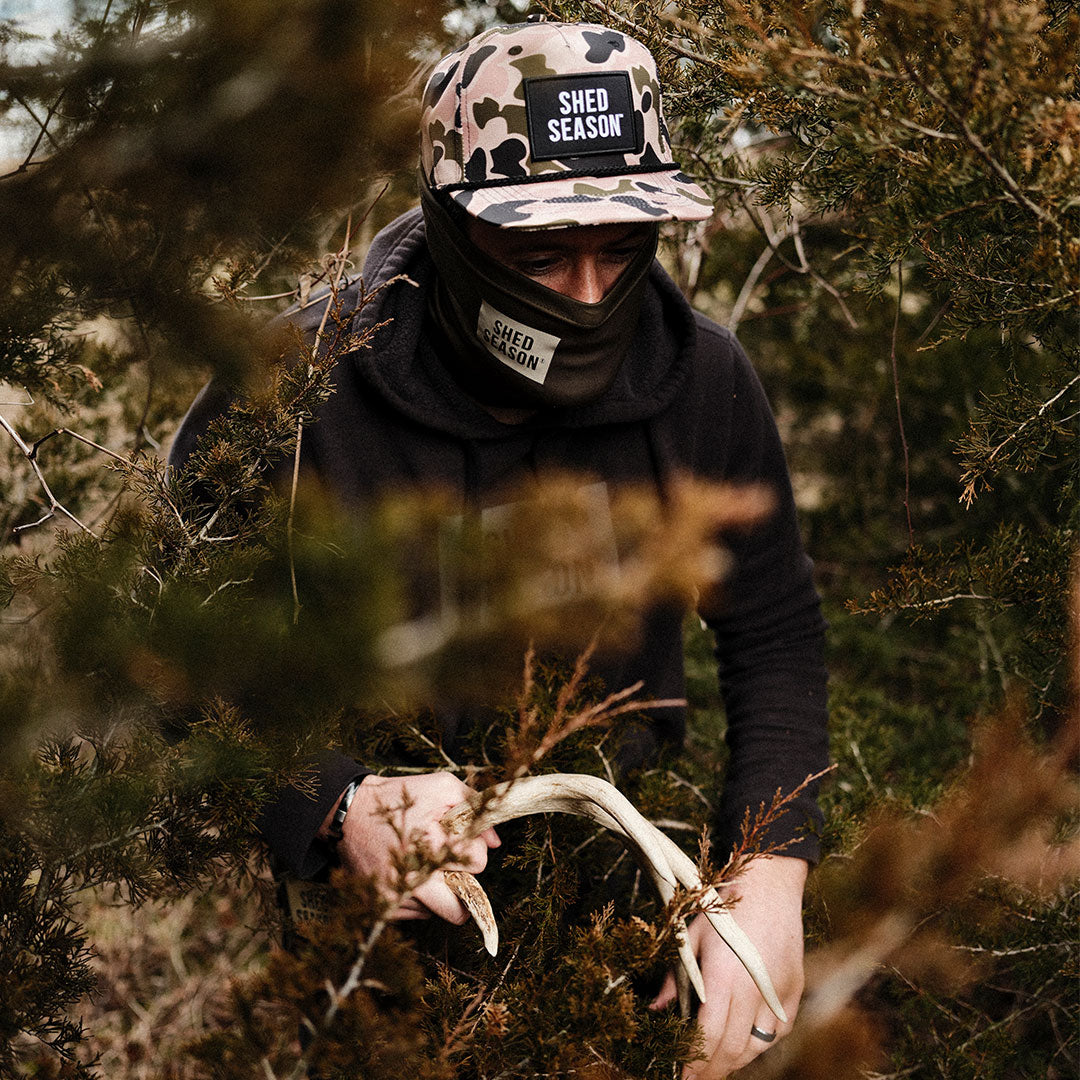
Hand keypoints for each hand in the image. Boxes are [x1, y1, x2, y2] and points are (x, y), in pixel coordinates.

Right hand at [322, 772, 499, 923]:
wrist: (347, 813)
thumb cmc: (398, 799)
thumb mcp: (441, 787)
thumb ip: (474, 806)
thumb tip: (496, 842)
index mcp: (431, 848)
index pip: (478, 864)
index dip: (472, 848)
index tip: (455, 837)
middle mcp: (412, 881)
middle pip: (460, 909)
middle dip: (462, 888)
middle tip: (448, 866)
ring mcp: (395, 899)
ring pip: (437, 911)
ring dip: (437, 891)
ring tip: (420, 863)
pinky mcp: (381, 908)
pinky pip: (416, 915)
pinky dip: (418, 898)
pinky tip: (407, 873)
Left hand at [651, 855, 807, 1077]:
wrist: (769, 887)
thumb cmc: (723, 910)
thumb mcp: (690, 937)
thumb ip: (674, 978)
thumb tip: (656, 1010)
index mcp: (724, 976)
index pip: (708, 1037)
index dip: (695, 1063)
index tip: (683, 1077)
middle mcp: (753, 990)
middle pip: (732, 1049)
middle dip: (712, 1070)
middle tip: (695, 1078)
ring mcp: (777, 993)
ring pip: (756, 1046)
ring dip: (735, 1061)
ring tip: (716, 1064)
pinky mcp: (793, 991)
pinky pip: (776, 1032)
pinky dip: (758, 1043)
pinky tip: (742, 1042)